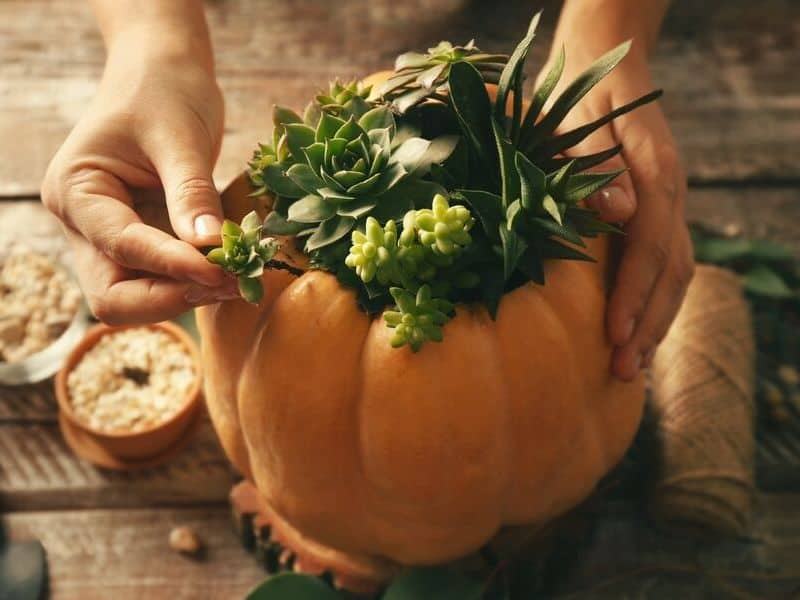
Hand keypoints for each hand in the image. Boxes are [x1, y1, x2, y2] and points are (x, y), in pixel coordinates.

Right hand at [41, 34, 232, 323]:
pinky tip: (233, 270)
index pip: (121, 247)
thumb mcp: (180, 136)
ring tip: (238, 279)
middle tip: (229, 283)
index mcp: (77, 192)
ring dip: (186, 296)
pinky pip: (164, 279)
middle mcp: (85, 225)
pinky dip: (196, 283)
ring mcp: (112, 238)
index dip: (172, 265)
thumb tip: (208, 247)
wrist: (164, 72)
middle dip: (170, 297)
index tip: (221, 272)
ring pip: (137, 297)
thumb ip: (191, 193)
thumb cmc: (164, 89)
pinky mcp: (145, 240)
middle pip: (113, 295)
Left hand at [552, 46, 694, 379]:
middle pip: (670, 271)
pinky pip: (665, 269)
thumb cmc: (582, 98)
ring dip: (655, 324)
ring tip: (630, 370)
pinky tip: (635, 336)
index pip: (650, 246)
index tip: (612, 334)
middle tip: (622, 371)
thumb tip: (619, 212)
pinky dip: (653, 306)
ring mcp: (669, 208)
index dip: (633, 293)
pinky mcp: (657, 218)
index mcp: (655, 172)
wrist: (607, 71)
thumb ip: (597, 164)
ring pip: (675, 276)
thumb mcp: (579, 120)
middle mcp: (670, 195)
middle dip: (648, 324)